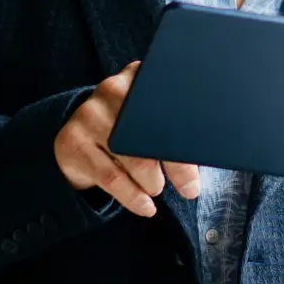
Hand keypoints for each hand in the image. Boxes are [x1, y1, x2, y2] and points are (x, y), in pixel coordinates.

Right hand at [54, 61, 200, 217]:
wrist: (77, 140)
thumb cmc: (129, 131)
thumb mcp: (151, 119)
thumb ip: (177, 125)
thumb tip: (211, 154)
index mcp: (139, 78)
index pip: (171, 102)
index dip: (189, 132)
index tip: (205, 155)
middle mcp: (111, 89)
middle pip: (151, 130)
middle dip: (176, 165)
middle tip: (190, 188)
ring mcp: (88, 115)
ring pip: (131, 156)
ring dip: (152, 182)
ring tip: (158, 190)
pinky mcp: (72, 143)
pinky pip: (110, 177)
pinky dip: (132, 196)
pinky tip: (146, 206)